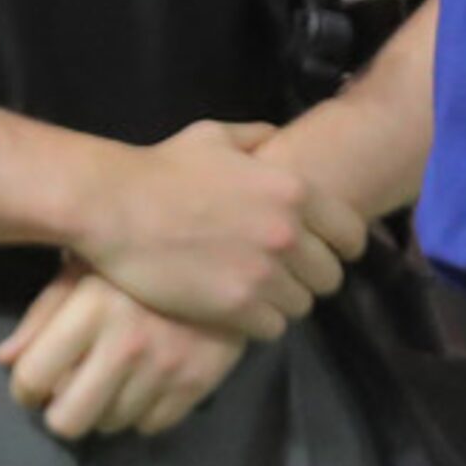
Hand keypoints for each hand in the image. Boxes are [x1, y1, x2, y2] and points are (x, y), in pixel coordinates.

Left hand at [0, 264, 246, 438]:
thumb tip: (5, 360)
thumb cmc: (137, 250)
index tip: (33, 382)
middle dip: (60, 410)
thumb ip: (42, 314)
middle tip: (67, 390)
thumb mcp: (83, 267)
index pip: (32, 378)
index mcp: (91, 308)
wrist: (223, 245)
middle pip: (68, 420)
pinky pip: (150, 425)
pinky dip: (141, 409)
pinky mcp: (197, 384)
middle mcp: (127, 343)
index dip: (25, 388)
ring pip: (110, 424)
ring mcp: (165, 368)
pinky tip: (143, 378)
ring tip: (110, 376)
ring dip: (103, 406)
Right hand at [70, 122, 367, 340]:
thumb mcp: (215, 137)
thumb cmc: (162, 168)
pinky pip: (273, 329)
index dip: (339, 246)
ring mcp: (265, 274)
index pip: (351, 236)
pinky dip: (258, 322)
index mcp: (293, 191)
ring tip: (255, 292)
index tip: (322, 252)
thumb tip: (279, 138)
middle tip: (281, 274)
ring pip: (302, 306)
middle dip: (309, 276)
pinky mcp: (238, 308)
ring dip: (282, 301)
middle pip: (329, 277)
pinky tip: (236, 308)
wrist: (115, 207)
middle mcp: (289, 234)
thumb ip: (257, 137)